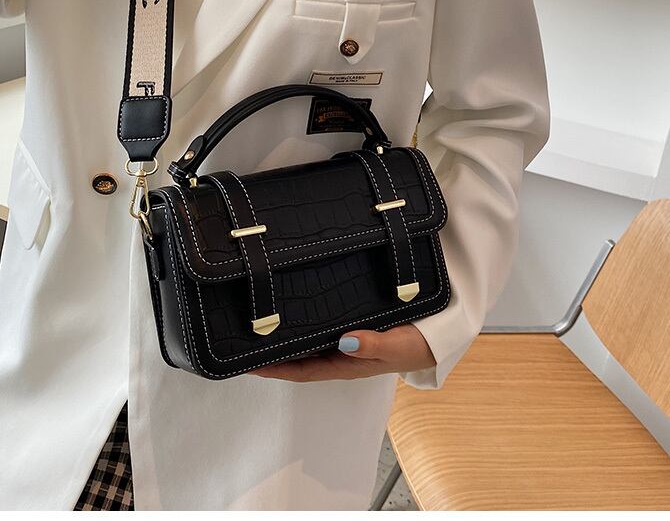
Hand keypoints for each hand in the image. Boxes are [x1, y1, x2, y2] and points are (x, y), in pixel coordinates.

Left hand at [249, 324, 434, 381]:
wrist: (437, 334)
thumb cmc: (416, 344)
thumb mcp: (396, 345)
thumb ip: (373, 345)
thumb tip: (345, 341)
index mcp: (344, 364)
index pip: (300, 370)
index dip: (272, 368)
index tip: (246, 363)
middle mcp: (338, 353)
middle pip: (296, 356)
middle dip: (269, 352)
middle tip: (241, 338)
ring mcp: (342, 340)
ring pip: (305, 341)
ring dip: (283, 336)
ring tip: (256, 323)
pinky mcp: (350, 323)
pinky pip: (319, 325)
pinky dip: (301, 320)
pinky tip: (291, 308)